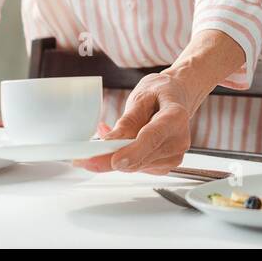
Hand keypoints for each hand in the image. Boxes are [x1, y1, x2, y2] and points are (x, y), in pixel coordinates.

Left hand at [74, 73, 192, 173]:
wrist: (178, 96)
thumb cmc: (161, 93)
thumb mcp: (141, 97)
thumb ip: (128, 120)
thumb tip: (110, 141)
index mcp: (175, 117)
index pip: (152, 138)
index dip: (132, 152)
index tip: (113, 160)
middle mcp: (179, 140)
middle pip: (141, 158)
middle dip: (110, 158)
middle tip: (82, 157)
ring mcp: (174, 156)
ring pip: (135, 165)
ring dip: (115, 156)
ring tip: (108, 135)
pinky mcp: (165, 165)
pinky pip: (137, 167)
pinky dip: (123, 158)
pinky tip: (121, 144)